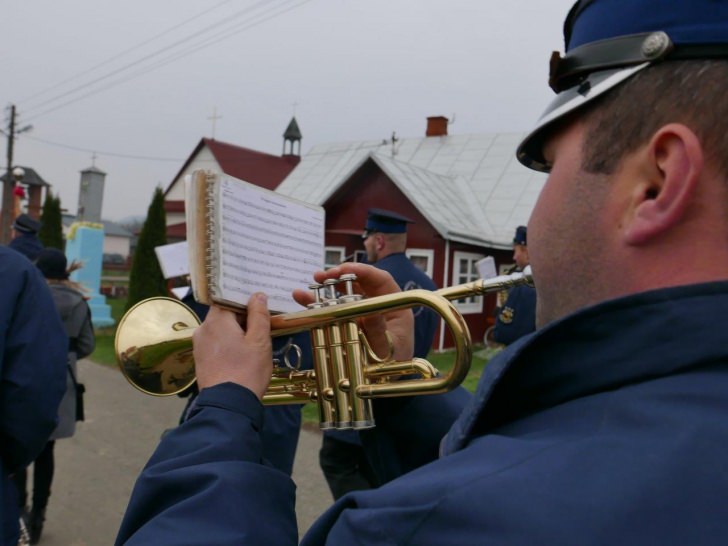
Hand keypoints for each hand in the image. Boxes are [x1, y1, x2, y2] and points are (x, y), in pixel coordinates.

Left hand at [192, 292, 271, 398]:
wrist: (228, 406)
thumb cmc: (247, 371)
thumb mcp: (260, 341)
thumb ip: (259, 315)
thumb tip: (257, 296)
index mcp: (216, 320)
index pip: (229, 298)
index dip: (245, 300)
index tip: (260, 305)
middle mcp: (203, 329)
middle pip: (224, 314)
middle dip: (243, 317)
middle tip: (263, 324)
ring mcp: (199, 345)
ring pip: (220, 329)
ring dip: (236, 331)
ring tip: (255, 341)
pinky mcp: (201, 359)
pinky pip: (216, 343)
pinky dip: (229, 343)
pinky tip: (242, 354)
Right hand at [292, 263, 413, 360]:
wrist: (384, 388)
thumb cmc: (391, 370)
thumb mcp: (386, 352)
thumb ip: (378, 332)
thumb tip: (369, 310)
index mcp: (396, 309)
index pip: (382, 281)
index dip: (363, 271)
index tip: (344, 270)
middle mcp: (379, 307)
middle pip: (360, 283)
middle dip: (341, 276)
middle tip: (323, 275)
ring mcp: (363, 314)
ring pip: (345, 292)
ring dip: (328, 286)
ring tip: (313, 281)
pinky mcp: (348, 322)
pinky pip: (333, 308)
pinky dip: (318, 303)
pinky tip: (301, 298)